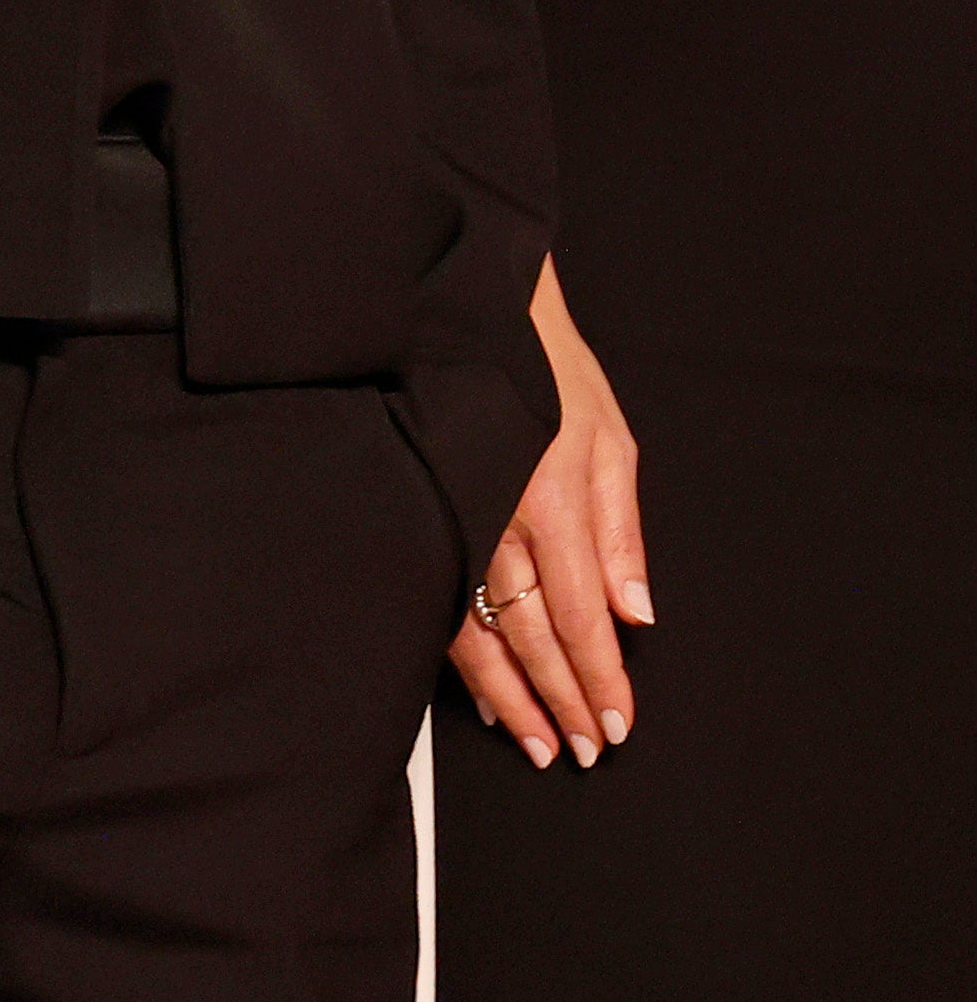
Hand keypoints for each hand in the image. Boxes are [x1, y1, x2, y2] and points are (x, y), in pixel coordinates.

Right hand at [448, 261, 650, 770]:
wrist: (476, 319)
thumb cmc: (550, 372)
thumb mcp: (610, 440)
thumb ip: (622, 533)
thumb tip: (637, 614)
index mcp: (552, 500)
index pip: (579, 616)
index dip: (598, 677)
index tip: (616, 724)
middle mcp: (498, 521)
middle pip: (530, 636)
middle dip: (561, 700)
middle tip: (584, 749)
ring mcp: (456, 522)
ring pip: (480, 633)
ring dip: (511, 696)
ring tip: (538, 742)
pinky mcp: (432, 519)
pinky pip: (442, 606)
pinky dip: (465, 659)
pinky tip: (483, 693)